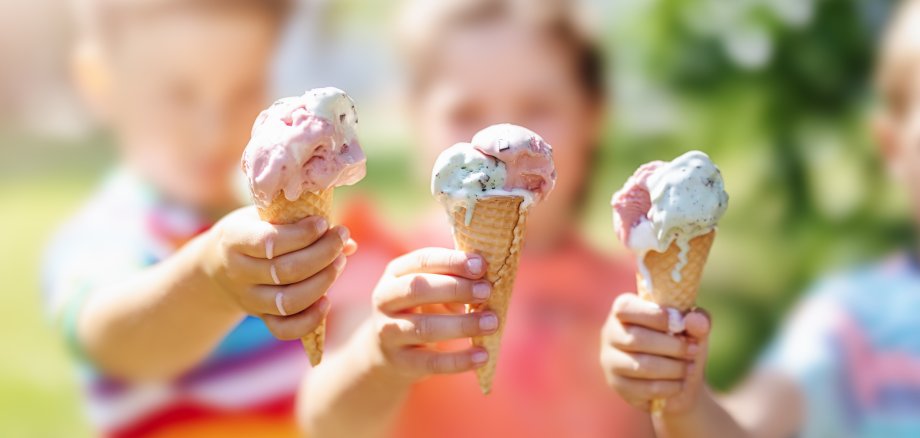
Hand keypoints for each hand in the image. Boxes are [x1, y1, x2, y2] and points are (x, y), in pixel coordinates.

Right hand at [203, 207, 355, 339]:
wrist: (219, 263)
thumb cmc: (254, 229)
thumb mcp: (266, 215)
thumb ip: (302, 223)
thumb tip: (348, 242)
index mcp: (234, 239)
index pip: (269, 242)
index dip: (302, 234)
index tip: (323, 223)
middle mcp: (239, 272)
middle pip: (285, 272)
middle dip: (322, 254)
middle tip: (340, 238)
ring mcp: (249, 299)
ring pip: (288, 301)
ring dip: (322, 282)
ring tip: (340, 262)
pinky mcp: (261, 317)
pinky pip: (284, 330)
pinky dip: (309, 320)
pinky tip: (326, 301)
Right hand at [369, 248, 496, 379]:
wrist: (387, 352)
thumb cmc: (420, 309)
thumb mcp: (431, 289)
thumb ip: (453, 280)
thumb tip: (485, 283)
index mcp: (395, 273)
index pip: (422, 260)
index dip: (452, 261)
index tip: (481, 265)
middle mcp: (385, 300)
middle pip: (417, 289)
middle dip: (455, 288)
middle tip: (486, 291)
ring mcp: (389, 331)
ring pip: (424, 327)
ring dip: (462, 324)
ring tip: (492, 323)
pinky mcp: (400, 361)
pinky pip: (431, 362)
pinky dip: (459, 360)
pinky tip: (482, 356)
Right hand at [600, 293, 711, 414]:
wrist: (680, 379)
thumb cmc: (682, 343)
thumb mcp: (695, 328)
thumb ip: (698, 319)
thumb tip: (693, 321)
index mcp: (624, 310)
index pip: (626, 308)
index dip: (653, 315)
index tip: (679, 324)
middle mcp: (611, 333)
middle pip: (636, 339)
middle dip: (671, 346)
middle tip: (693, 350)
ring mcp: (610, 360)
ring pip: (640, 366)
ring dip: (672, 368)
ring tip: (689, 368)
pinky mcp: (618, 385)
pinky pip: (643, 388)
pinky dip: (668, 387)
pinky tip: (680, 383)